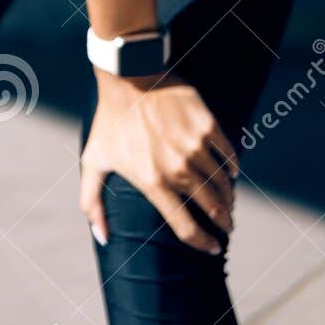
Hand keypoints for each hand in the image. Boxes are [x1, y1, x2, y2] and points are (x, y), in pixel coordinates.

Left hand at [79, 70, 238, 253]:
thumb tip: (103, 237)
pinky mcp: (208, 127)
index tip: (213, 248)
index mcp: (153, 183)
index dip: (203, 243)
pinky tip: (230, 173)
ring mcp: (195, 148)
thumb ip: (92, 202)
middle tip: (227, 226)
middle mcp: (178, 169)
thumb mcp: (93, 161)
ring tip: (228, 203)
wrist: (129, 76)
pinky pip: (229, 155)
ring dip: (229, 199)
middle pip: (213, 208)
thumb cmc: (110, 120)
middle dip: (224, 223)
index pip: (187, 228)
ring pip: (223, 185)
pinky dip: (232, 168)